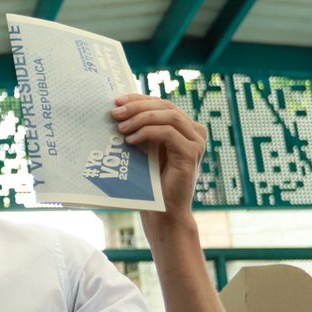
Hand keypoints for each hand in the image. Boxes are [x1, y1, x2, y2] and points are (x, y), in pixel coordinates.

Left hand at [111, 94, 206, 222]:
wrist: (164, 212)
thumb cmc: (151, 183)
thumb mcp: (144, 150)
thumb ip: (140, 130)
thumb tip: (117, 110)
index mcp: (184, 127)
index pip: (161, 104)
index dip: (139, 99)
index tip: (117, 100)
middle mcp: (194, 131)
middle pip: (165, 106)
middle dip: (137, 106)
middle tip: (115, 112)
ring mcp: (196, 141)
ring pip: (169, 116)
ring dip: (141, 118)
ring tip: (121, 127)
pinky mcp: (191, 152)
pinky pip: (169, 133)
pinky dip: (148, 132)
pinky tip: (131, 140)